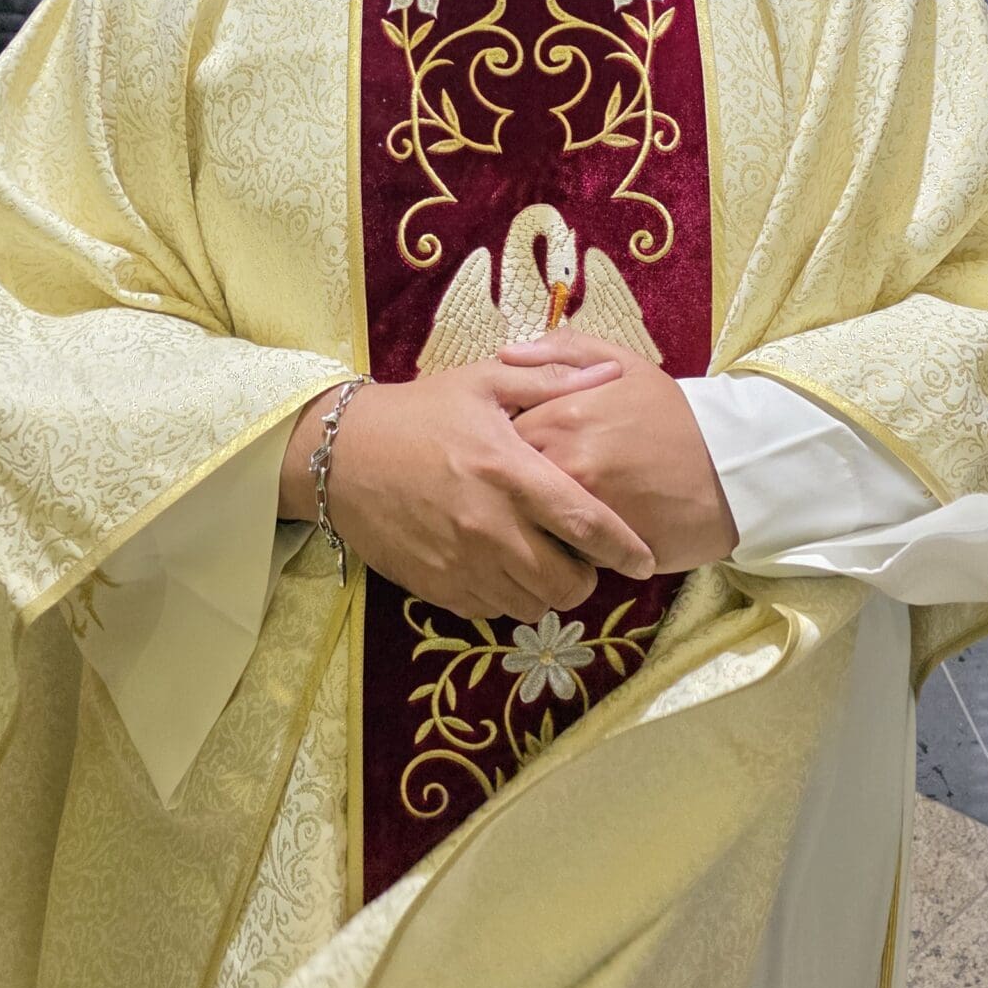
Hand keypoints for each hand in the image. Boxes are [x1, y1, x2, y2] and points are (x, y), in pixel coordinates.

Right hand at [278, 360, 655, 623]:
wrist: (343, 455)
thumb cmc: (421, 412)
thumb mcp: (483, 382)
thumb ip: (550, 380)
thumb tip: (608, 376)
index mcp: (508, 470)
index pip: (584, 523)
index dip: (624, 547)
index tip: (644, 557)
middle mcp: (489, 525)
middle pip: (566, 582)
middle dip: (587, 577)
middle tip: (583, 557)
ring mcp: (462, 562)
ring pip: (532, 605)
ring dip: (548, 591)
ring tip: (544, 562)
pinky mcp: (437, 587)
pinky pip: (492, 611)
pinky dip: (508, 598)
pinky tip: (503, 568)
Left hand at [501, 331, 737, 575]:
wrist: (729, 469)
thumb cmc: (672, 414)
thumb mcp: (625, 364)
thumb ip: (563, 351)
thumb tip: (504, 353)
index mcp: (564, 413)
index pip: (498, 428)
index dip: (499, 436)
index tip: (509, 440)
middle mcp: (566, 459)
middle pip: (505, 475)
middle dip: (507, 475)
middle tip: (521, 475)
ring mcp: (582, 506)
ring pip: (525, 513)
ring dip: (526, 510)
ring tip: (539, 504)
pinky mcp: (600, 546)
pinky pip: (556, 545)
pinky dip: (553, 539)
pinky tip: (565, 530)